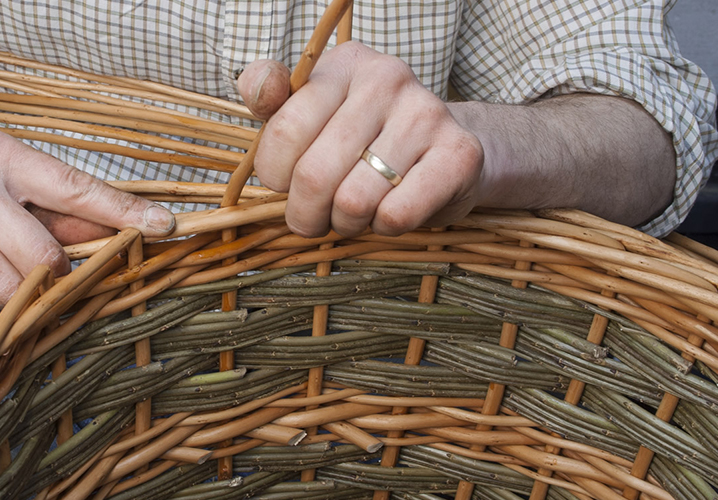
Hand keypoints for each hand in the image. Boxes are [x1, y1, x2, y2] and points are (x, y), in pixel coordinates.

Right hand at [0, 128, 174, 318]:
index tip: (165, 227)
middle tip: (15, 262)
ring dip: (0, 289)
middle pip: (46, 257)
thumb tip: (117, 233)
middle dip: (43, 274)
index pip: (75, 186)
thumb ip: (51, 208)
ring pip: (10, 288)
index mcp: (1, 154)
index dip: (123, 212)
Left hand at [237, 42, 483, 237]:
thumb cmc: (364, 138)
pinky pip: (396, 215)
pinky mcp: (459, 154)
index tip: (286, 183)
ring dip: (345, 223)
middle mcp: (388, 78)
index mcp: (344, 64)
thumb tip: (258, 86)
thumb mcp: (313, 112)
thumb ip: (273, 102)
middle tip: (315, 217)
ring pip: (353, 201)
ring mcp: (427, 113)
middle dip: (305, 213)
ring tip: (354, 213)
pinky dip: (384, 228)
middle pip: (314, 173)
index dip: (275, 175)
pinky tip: (389, 212)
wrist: (446, 151)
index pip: (284, 129)